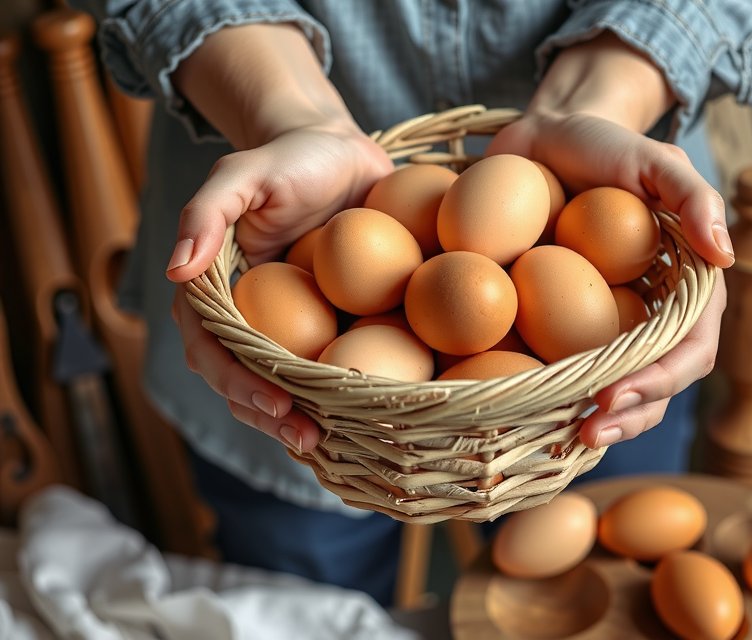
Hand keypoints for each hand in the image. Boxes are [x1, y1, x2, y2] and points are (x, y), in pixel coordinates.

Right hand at [166, 123, 392, 452]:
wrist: (341, 154)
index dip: (236, 380)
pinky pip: (322, 364)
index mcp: (217, 288)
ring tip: (325, 441)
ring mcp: (286, 321)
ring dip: (295, 417)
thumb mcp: (243, 174)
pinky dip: (331, 394)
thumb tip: (175, 273)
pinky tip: (354, 416)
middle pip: (241, 377)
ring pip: (278, 382)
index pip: (212, 346)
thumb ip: (206, 214)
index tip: (276, 399)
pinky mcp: (324, 321)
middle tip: (306, 436)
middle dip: (266, 413)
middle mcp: (248, 313)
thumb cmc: (290, 159)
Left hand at [488, 111, 732, 448]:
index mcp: (682, 285)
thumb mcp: (650, 157)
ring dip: (599, 420)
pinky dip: (555, 396)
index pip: (689, 347)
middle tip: (588, 430)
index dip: (660, 378)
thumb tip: (726, 255)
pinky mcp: (561, 322)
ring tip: (567, 436)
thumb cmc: (602, 147)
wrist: (542, 141)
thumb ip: (692, 196)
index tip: (612, 391)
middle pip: (656, 382)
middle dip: (630, 414)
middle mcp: (648, 313)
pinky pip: (565, 368)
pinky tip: (531, 413)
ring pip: (616, 388)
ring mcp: (605, 323)